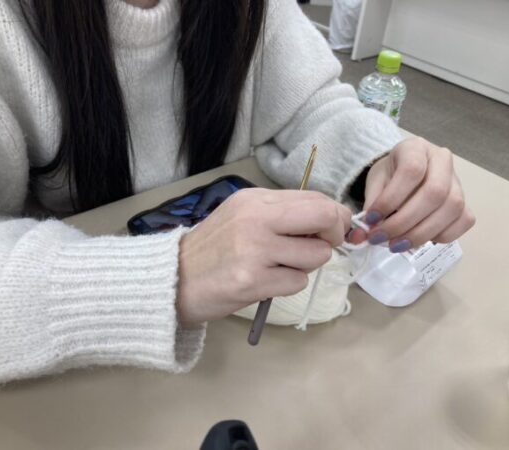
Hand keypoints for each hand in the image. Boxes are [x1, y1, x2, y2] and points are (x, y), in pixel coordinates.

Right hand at [177, 188, 352, 324]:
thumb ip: (281, 214)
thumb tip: (327, 221)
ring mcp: (255, 249)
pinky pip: (298, 282)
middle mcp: (256, 219)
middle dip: (334, 234)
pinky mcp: (253, 280)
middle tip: (321, 246)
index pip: (315, 199)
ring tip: (278, 267)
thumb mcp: (242, 217)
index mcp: (255, 200)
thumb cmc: (213, 249)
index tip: (331, 230)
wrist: (174, 278)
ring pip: (316, 255)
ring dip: (305, 265)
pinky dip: (288, 284)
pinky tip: (266, 281)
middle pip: (324, 217)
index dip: (334, 216)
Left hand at [347, 137, 474, 251]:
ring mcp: (458, 182)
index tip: (371, 219)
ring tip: (395, 245)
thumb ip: (370, 206)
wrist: (403, 174)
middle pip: (434, 193)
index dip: (390, 199)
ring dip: (421, 233)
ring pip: (451, 209)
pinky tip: (418, 240)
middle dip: (404, 222)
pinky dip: (441, 236)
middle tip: (381, 238)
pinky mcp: (465, 202)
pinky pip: (464, 221)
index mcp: (416, 148)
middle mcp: (442, 161)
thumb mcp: (375, 183)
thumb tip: (361, 236)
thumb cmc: (389, 176)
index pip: (411, 171)